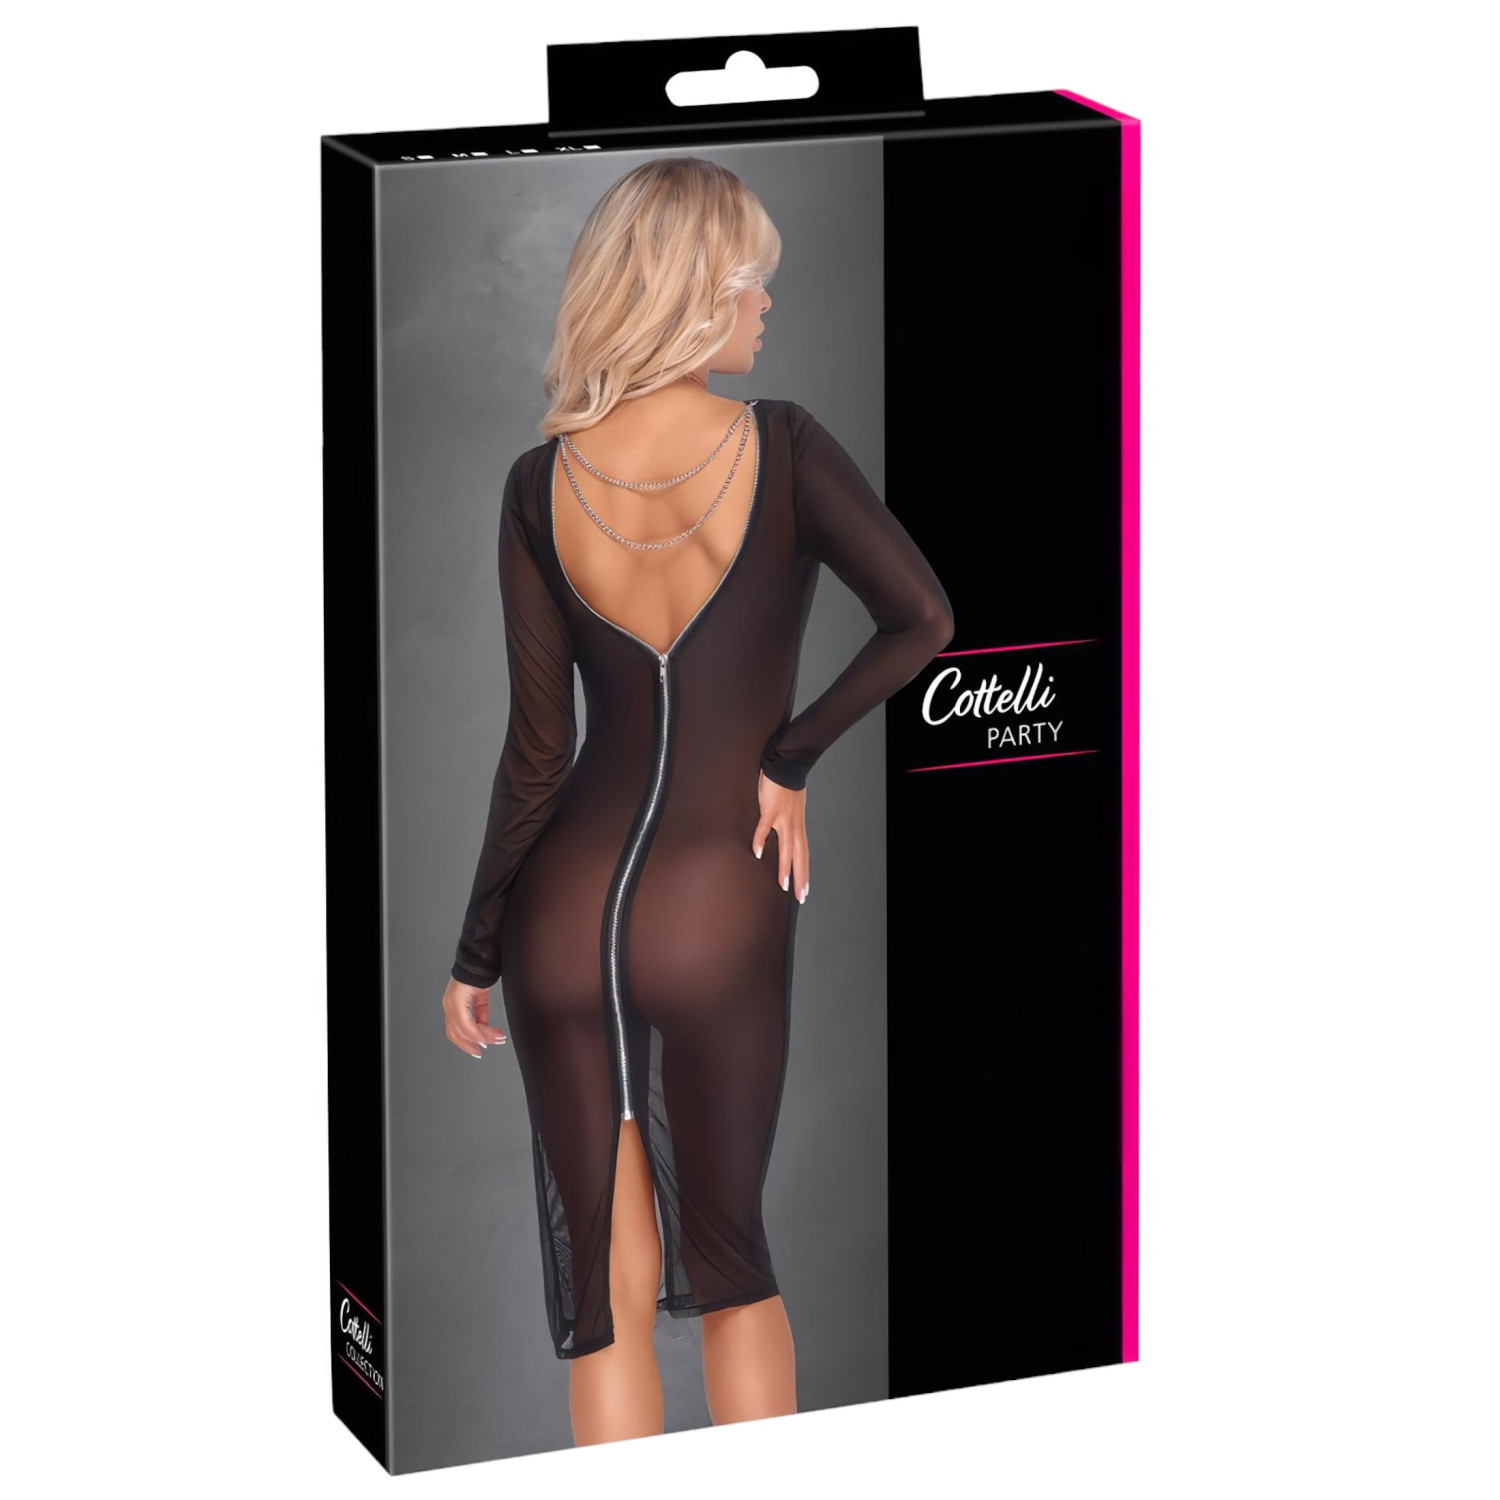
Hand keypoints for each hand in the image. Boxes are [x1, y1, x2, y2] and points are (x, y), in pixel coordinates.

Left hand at [443, 977, 506, 1059]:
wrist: (481, 960)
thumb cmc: (480, 975)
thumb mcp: (481, 999)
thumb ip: (480, 1014)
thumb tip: (484, 1029)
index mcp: (452, 1005)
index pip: (454, 1031)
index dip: (465, 1043)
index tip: (478, 1049)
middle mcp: (449, 1005)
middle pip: (456, 1034)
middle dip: (471, 1044)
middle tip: (484, 1050)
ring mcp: (451, 1004)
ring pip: (463, 1030)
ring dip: (482, 1037)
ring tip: (497, 1039)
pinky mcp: (457, 1001)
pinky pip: (468, 1023)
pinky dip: (480, 1031)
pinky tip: (491, 1034)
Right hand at [752, 770, 810, 902]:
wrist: (786, 766)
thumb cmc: (787, 787)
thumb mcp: (792, 811)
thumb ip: (788, 825)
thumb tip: (783, 837)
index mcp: (797, 827)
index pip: (803, 855)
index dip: (804, 873)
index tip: (805, 890)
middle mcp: (793, 826)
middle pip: (799, 856)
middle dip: (800, 877)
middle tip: (800, 896)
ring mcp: (783, 818)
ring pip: (786, 847)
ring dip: (784, 866)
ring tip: (783, 883)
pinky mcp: (771, 809)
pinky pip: (764, 828)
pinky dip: (761, 840)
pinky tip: (758, 853)